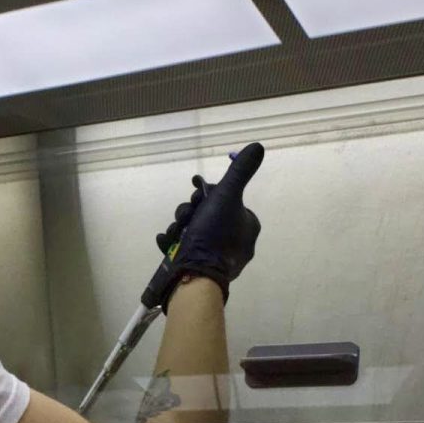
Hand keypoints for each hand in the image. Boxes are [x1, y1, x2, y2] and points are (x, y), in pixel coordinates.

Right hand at [154, 142, 264, 306]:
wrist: (195, 276)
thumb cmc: (213, 236)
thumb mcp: (227, 196)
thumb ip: (240, 172)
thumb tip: (257, 147)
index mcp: (247, 226)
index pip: (227, 200)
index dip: (208, 194)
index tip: (195, 192)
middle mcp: (236, 243)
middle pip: (209, 216)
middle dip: (190, 211)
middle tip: (183, 215)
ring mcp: (218, 260)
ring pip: (196, 232)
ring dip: (180, 226)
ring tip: (172, 231)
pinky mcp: (200, 270)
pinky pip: (187, 250)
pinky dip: (175, 243)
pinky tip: (166, 240)